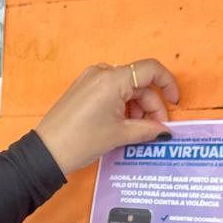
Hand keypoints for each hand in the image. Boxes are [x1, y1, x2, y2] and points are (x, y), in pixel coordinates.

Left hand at [35, 59, 181, 175]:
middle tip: (155, 129)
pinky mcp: (83, 88)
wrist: (47, 152)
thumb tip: (164, 130)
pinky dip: (122, 105)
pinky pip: (111, 91)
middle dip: (151, 105)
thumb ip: (147, 129)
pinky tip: (122, 125)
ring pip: (126, 88)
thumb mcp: (119, 135)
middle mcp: (102, 72)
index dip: (168, 84)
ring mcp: (91, 79)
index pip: (151, 70)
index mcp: (113, 79)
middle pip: (139, 82)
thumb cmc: (80, 141)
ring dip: (137, 107)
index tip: (175, 102)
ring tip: (135, 131)